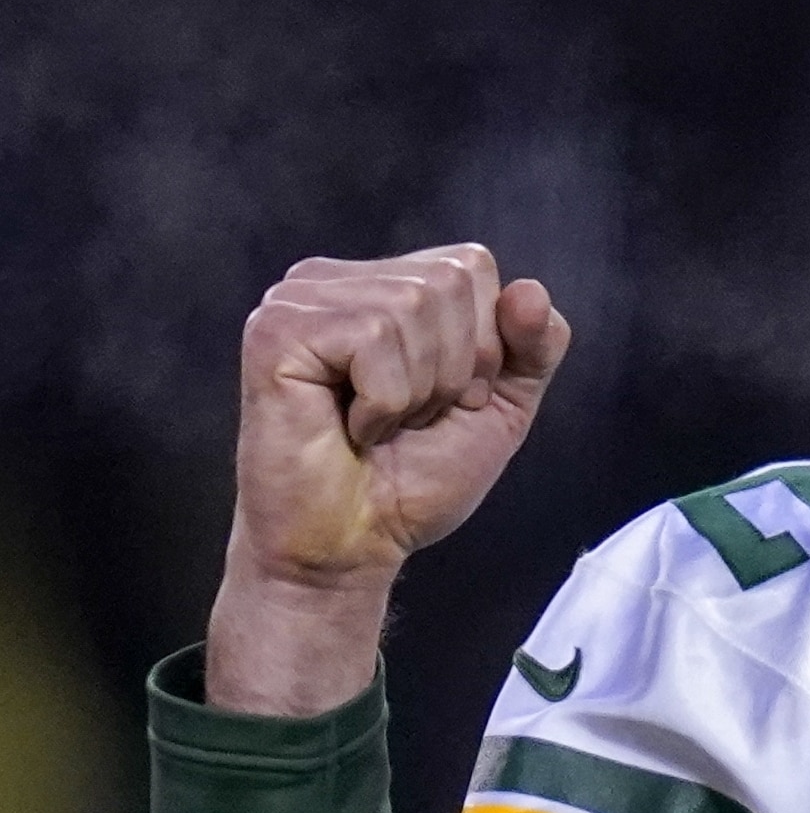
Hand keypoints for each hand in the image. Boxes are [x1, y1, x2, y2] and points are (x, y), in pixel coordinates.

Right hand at [207, 245, 570, 714]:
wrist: (353, 548)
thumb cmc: (414, 479)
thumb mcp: (500, 405)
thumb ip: (533, 345)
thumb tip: (529, 290)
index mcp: (387, 283)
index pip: (472, 264)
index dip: (485, 345)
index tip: (447, 401)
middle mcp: (337, 280)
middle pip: (449, 280)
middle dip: (454, 368)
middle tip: (409, 418)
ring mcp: (298, 300)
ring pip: (412, 305)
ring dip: (417, 389)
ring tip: (378, 425)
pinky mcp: (274, 331)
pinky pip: (370, 337)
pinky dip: (382, 401)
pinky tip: (349, 428)